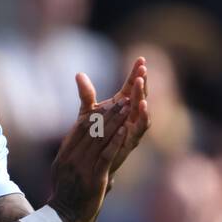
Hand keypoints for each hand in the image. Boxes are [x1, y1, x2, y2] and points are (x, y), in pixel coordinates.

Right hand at [48, 73, 129, 221]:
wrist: (64, 217)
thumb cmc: (65, 195)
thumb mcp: (62, 169)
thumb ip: (70, 153)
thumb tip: (76, 140)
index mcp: (65, 154)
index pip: (80, 127)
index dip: (95, 113)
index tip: (107, 103)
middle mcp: (72, 157)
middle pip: (92, 130)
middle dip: (109, 113)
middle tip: (123, 100)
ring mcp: (82, 167)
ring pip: (100, 139)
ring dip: (115, 121)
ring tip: (127, 108)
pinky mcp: (94, 178)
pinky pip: (105, 156)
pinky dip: (115, 141)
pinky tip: (124, 130)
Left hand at [98, 57, 150, 179]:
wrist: (90, 161)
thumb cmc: (91, 135)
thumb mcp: (87, 112)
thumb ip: (86, 94)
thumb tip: (79, 74)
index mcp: (122, 105)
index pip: (131, 85)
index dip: (136, 72)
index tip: (140, 59)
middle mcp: (131, 115)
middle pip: (140, 95)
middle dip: (142, 82)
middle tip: (143, 69)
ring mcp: (133, 128)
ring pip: (143, 110)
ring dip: (143, 97)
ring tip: (141, 84)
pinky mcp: (131, 141)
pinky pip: (141, 128)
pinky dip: (143, 117)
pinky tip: (142, 106)